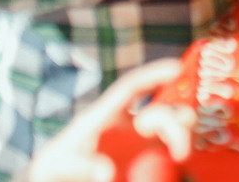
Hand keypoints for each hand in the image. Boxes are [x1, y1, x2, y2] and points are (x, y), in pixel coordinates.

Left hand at [24, 57, 191, 181]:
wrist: (58, 181)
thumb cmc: (56, 168)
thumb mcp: (61, 165)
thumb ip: (83, 166)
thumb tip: (107, 173)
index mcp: (106, 116)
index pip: (131, 88)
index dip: (153, 74)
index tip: (176, 68)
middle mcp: (129, 126)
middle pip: (161, 112)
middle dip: (176, 122)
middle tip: (179, 150)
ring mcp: (140, 145)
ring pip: (172, 130)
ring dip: (182, 137)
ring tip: (180, 156)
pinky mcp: (148, 163)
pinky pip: (169, 155)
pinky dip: (178, 158)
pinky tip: (179, 166)